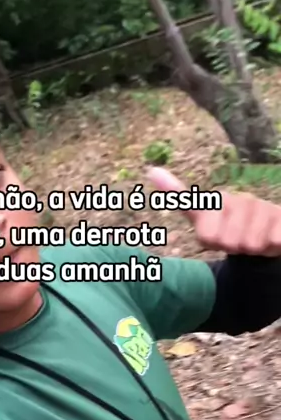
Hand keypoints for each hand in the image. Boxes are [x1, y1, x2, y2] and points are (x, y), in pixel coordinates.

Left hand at [147, 166, 280, 256]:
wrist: (266, 235)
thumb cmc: (230, 228)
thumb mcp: (203, 217)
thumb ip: (180, 199)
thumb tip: (152, 170)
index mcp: (220, 200)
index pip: (208, 237)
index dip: (214, 243)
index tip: (218, 236)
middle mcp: (242, 199)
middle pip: (230, 243)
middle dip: (235, 248)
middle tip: (239, 239)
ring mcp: (263, 207)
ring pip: (252, 244)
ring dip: (254, 249)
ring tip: (255, 238)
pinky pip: (274, 240)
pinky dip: (272, 244)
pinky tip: (272, 238)